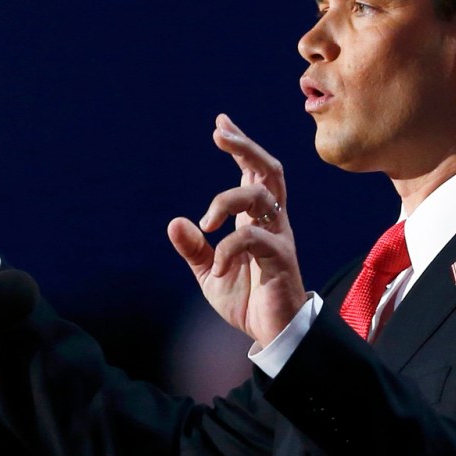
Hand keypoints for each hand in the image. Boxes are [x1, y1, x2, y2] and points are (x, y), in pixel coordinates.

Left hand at [168, 114, 307, 345]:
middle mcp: (271, 222)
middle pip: (268, 171)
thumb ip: (195, 249)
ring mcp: (278, 237)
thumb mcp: (211, 273)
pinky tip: (219, 267)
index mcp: (256, 220)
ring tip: (207, 222)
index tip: (220, 123)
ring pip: (261, 196)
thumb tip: (175, 222)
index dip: (240, 146)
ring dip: (227, 200)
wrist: (274, 332)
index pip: (252, 172)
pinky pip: (254, 238)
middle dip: (246, 147)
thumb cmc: (247, 299)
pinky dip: (228, 248)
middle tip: (219, 135)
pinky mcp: (280, 259)